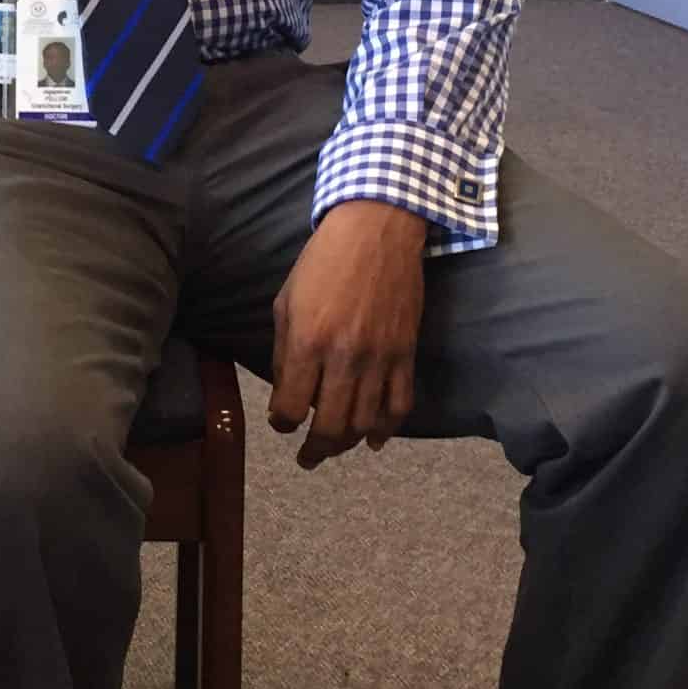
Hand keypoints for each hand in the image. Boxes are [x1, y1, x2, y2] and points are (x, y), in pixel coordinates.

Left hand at [268, 201, 426, 467]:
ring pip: (364, 422)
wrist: (376, 230)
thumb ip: (286, 351)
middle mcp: (344, 356)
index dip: (282, 423)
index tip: (281, 423)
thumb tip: (287, 392)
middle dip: (314, 450)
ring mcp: (380, 357)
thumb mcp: (288, 301)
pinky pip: (400, 405)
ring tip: (334, 450)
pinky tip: (373, 440)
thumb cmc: (323, 261)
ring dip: (346, 444)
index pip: (290, 407)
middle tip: (307, 458)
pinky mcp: (406, 353)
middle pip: (329, 426)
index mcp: (308, 341)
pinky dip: (387, 429)